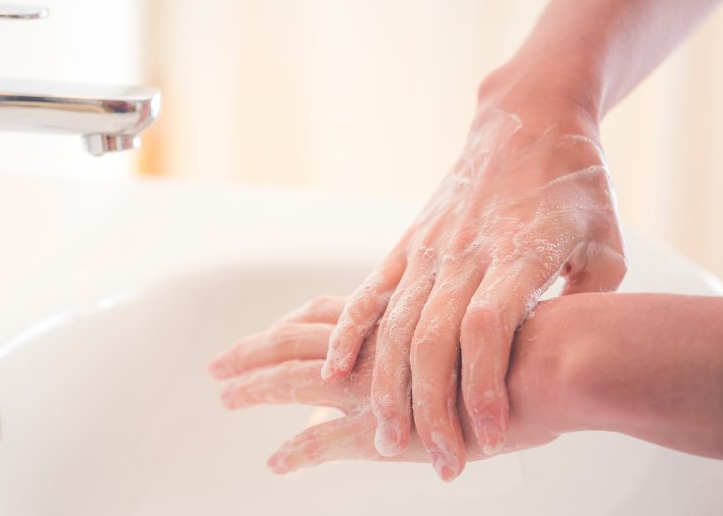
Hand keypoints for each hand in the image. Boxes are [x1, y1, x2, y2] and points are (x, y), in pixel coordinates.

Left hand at [209, 295, 569, 474]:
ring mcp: (376, 384)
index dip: (291, 324)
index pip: (326, 315)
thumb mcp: (492, 318)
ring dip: (254, 387)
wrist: (557, 361)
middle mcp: (376, 345)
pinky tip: (276, 463)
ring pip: (292, 379)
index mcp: (397, 317)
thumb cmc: (539, 339)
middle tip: (220, 364)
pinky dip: (297, 451)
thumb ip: (467, 324)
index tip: (268, 331)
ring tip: (224, 395)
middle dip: (253, 351)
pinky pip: (324, 439)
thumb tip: (468, 333)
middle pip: (294, 340)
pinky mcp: (385, 427)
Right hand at [320, 106, 625, 478]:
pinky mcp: (408, 244)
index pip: (491, 327)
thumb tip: (566, 359)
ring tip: (388, 437)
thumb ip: (586, 303)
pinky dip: (348, 334)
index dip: (483, 383)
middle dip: (432, 406)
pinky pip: (369, 293)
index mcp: (517, 252)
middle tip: (438, 460)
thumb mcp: (605, 245)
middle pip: (434, 337)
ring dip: (388, 385)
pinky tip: (335, 372)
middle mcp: (464, 253)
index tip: (489, 434)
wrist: (526, 120)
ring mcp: (428, 248)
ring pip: (395, 324)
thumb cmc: (574, 186)